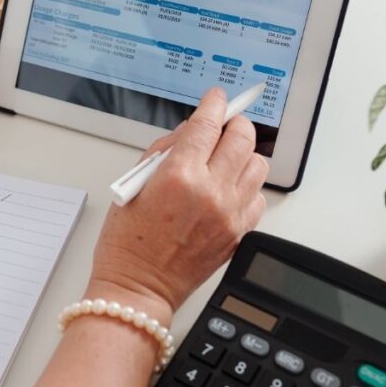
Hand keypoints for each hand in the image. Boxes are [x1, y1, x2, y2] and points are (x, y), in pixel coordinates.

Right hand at [87, 88, 267, 323]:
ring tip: (226, 159)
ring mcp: (229, 214)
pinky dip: (246, 186)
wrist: (139, 288)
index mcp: (178, 176)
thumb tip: (187, 134)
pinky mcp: (238, 233)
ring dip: (243, 154)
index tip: (216, 98)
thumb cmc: (127, 242)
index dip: (214, 104)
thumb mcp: (132, 186)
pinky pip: (258, 197)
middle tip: (223, 125)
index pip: (208, 124)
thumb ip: (162, 153)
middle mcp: (210, 191)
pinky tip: (228, 189)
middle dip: (234, 123)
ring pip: (257, 164)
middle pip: (242, 138)